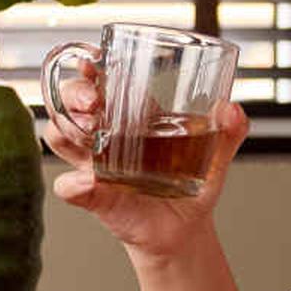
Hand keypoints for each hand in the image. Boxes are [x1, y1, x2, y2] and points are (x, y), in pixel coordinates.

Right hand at [43, 67, 245, 264]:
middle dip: (73, 93)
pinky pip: (70, 188)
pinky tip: (90, 182)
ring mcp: (94, 165)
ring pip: (59, 137)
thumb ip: (230, 130)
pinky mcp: (94, 196)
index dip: (89, 69)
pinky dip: (74, 184)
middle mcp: (105, 137)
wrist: (184, 229)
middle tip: (93, 99)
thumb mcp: (216, 154)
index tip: (92, 61)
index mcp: (131, 118)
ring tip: (88, 128)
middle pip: (69, 103)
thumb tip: (231, 109)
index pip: (99, 83)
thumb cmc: (192, 186)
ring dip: (65, 128)